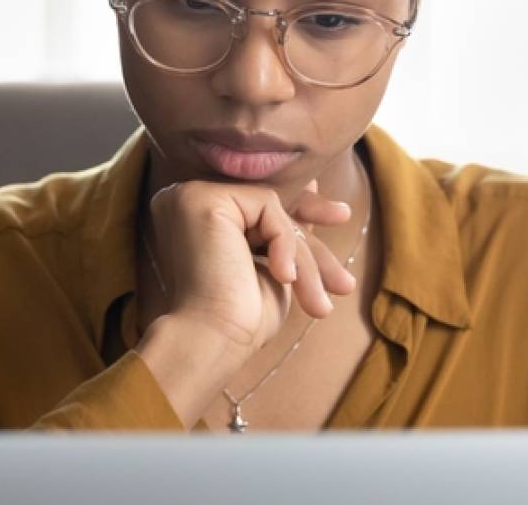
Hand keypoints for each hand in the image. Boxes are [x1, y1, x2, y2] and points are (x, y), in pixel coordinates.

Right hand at [145, 179, 358, 350]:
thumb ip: (283, 227)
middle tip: (342, 272)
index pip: (257, 207)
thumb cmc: (241, 316)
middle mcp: (186, 198)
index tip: (339, 217)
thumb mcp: (273, 263)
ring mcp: (191, 195)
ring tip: (317, 301)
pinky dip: (285, 243)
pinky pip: (267, 206)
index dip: (300, 217)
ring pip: (272, 209)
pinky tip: (285, 278)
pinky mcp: (203, 198)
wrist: (214, 341)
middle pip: (266, 207)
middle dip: (309, 239)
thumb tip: (313, 187)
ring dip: (302, 255)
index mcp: (195, 214)